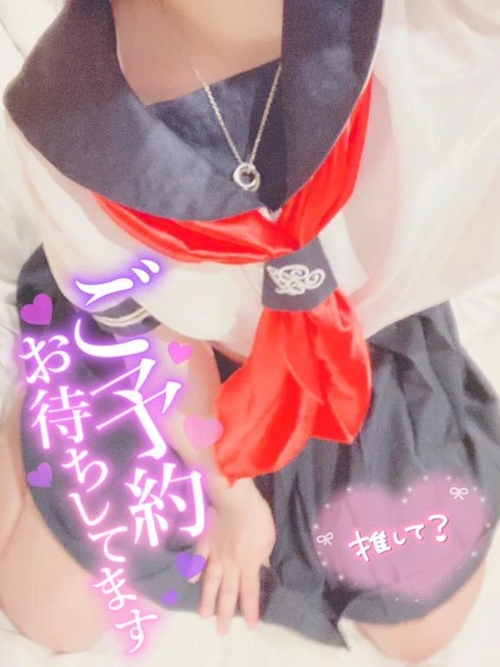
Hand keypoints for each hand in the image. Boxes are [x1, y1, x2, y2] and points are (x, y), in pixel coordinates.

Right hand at [193, 481, 274, 634]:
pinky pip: (198, 558)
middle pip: (227, 593)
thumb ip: (262, 556)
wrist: (235, 499)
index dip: (249, 610)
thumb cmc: (257, 518)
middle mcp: (230, 564)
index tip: (249, 626)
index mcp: (248, 564)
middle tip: (220, 631)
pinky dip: (194, 570)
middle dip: (224, 613)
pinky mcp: (205, 541)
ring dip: (207, 599)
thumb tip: (261, 566)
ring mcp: (215, 553)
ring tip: (203, 615)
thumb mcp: (268, 539)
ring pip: (210, 581)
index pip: (249, 593)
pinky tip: (190, 581)